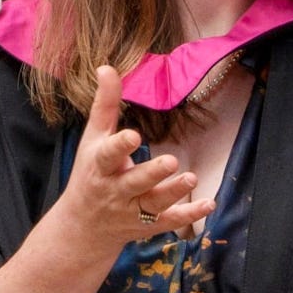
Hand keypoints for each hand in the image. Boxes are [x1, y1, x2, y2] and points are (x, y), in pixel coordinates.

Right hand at [49, 67, 211, 249]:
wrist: (83, 225)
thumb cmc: (90, 172)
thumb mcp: (93, 138)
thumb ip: (105, 104)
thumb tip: (106, 67)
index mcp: (100, 165)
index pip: (108, 155)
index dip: (121, 146)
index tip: (134, 136)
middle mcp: (115, 190)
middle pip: (134, 183)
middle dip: (151, 174)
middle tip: (171, 162)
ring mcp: (131, 210)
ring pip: (153, 204)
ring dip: (173, 192)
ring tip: (192, 177)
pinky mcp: (147, 225)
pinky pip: (169, 222)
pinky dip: (189, 216)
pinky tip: (208, 204)